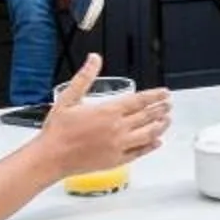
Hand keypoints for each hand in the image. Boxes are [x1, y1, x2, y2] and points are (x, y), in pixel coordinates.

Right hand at [33, 54, 171, 179]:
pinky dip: (151, 146)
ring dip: (161, 126)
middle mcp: (118, 128)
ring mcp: (119, 145)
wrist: (51, 157)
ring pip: (148, 134)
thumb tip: (94, 59)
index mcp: (108, 111)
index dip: (155, 95)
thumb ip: (85, 77)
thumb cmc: (58, 130)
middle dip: (161, 109)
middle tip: (168, 104)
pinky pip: (140, 152)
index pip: (140, 100)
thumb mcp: (69, 98)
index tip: (165, 93)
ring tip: (167, 120)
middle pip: (147, 116)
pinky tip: (157, 142)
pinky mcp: (116, 160)